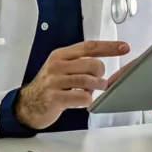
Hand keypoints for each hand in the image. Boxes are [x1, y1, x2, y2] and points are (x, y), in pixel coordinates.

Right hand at [15, 40, 129, 129]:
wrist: (28, 105)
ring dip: (96, 87)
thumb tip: (102, 63)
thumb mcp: (61, 68)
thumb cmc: (49, 86)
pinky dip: (87, 99)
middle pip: (92, 63)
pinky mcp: (55, 98)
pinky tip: (83, 99)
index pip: (89, 46)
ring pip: (88, 80)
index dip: (109, 47)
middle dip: (101, 73)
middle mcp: (57, 65)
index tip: (124, 47)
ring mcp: (55, 82)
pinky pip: (81, 97)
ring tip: (91, 90)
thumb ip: (79, 63)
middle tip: (98, 81)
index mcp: (61, 55)